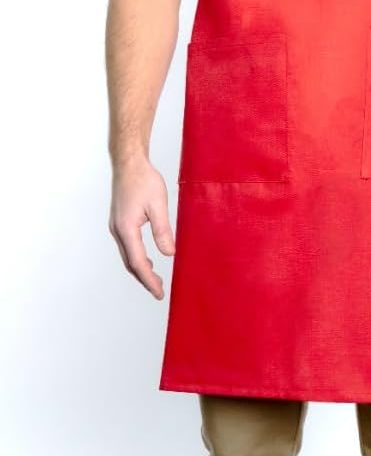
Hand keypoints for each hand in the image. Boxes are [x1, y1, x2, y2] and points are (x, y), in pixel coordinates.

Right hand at [108, 157, 174, 297]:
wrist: (129, 163)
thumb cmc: (143, 179)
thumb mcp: (158, 205)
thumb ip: (162, 230)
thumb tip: (169, 253)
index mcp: (127, 228)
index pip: (138, 262)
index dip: (149, 280)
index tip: (159, 292)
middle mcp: (117, 230)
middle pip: (130, 263)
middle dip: (144, 279)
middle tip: (159, 291)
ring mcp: (116, 226)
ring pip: (127, 255)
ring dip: (140, 269)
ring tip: (154, 279)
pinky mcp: (119, 222)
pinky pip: (127, 246)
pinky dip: (136, 257)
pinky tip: (148, 258)